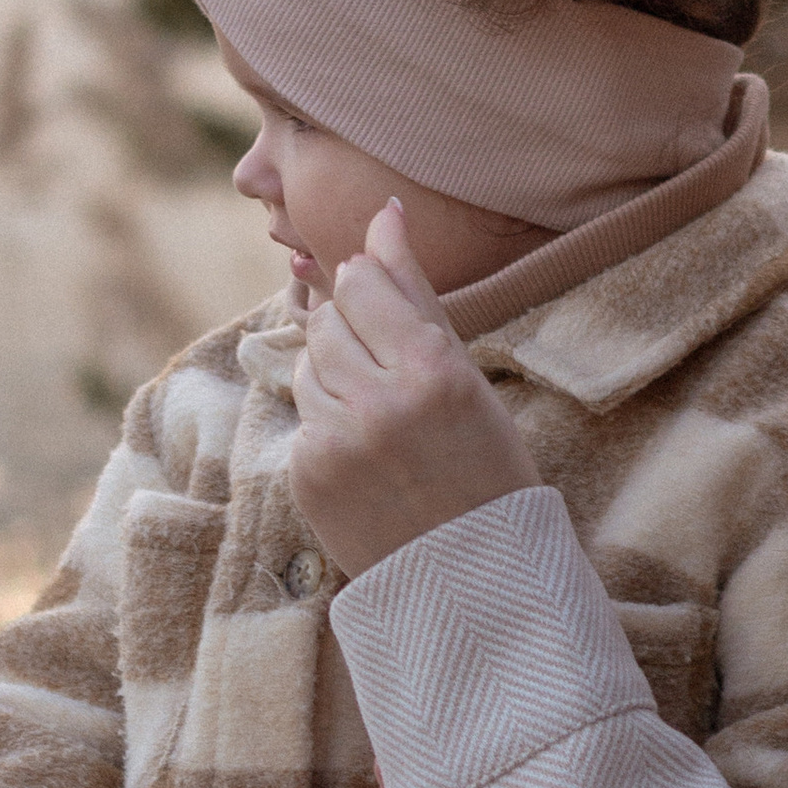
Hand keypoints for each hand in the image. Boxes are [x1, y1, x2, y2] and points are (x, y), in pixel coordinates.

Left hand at [290, 199, 537, 576]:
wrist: (471, 576)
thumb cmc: (485, 464)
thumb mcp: (466, 374)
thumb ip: (416, 292)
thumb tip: (385, 212)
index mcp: (433, 371)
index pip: (362, 282)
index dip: (369, 285)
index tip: (385, 303)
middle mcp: (380, 403)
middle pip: (328, 320)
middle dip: (352, 331)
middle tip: (390, 370)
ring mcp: (337, 442)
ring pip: (307, 364)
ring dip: (337, 375)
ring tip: (381, 413)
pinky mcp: (307, 475)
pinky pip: (302, 417)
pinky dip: (328, 423)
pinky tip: (367, 452)